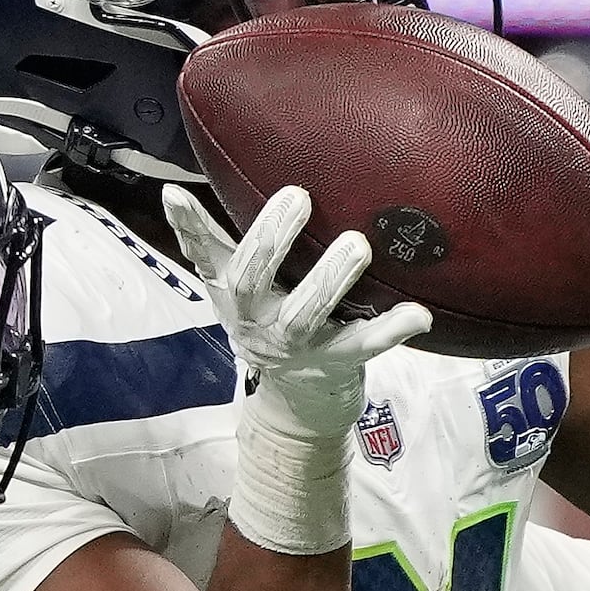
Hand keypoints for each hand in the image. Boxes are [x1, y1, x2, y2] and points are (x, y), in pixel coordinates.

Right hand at [163, 184, 431, 556]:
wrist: (294, 402)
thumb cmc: (267, 317)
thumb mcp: (233, 285)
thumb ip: (211, 240)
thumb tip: (171, 189)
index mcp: (230, 293)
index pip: (202, 255)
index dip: (187, 227)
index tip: (177, 194)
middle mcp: (257, 319)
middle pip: (252, 281)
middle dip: (272, 239)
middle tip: (298, 196)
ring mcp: (296, 344)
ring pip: (305, 314)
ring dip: (330, 279)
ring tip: (356, 244)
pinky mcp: (336, 362)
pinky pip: (364, 345)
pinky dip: (391, 329)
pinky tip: (418, 315)